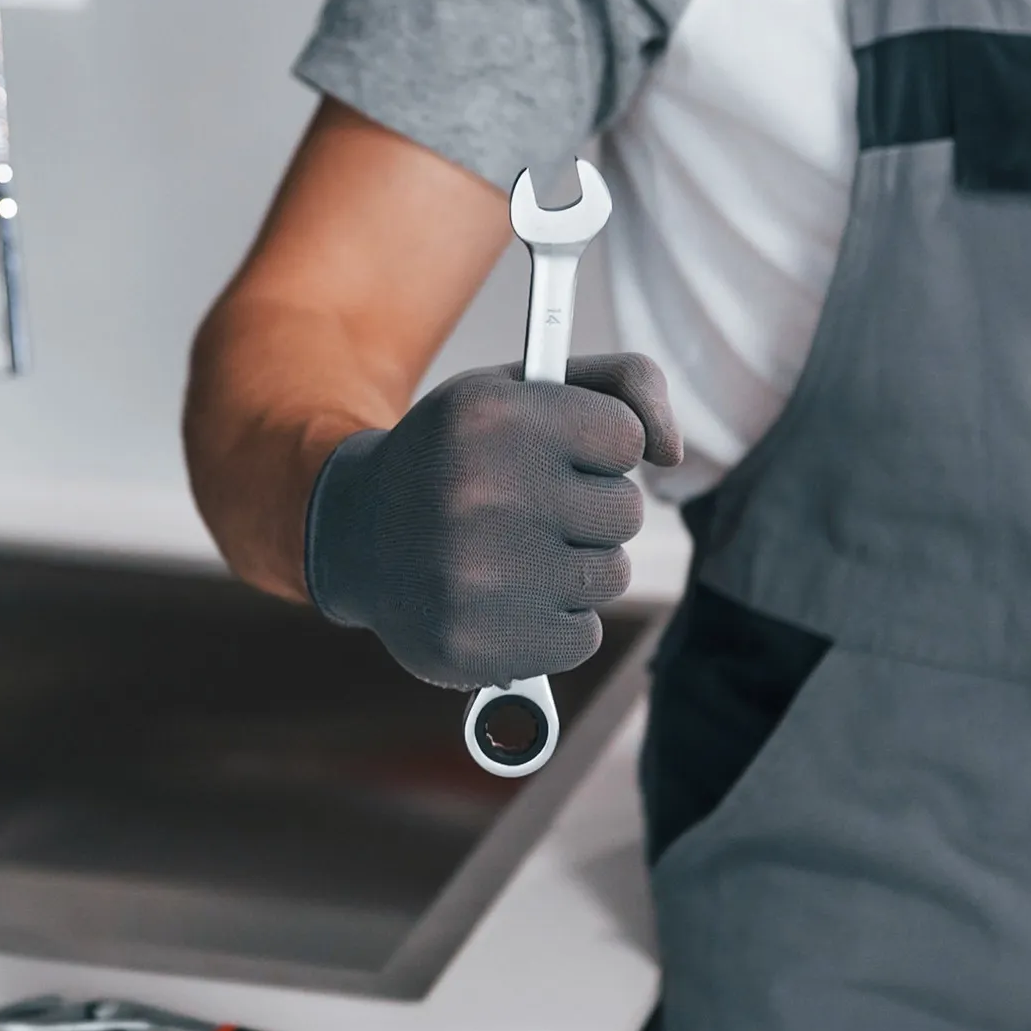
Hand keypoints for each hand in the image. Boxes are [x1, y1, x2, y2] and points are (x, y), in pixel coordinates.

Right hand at [303, 353, 682, 688]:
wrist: (357, 534)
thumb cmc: (458, 456)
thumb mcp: (521, 389)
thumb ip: (621, 386)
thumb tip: (673, 453)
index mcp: (489, 416)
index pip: (626, 436)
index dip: (598, 446)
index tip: (556, 451)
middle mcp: (480, 493)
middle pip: (624, 509)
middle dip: (589, 509)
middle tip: (527, 506)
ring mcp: (477, 576)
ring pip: (610, 576)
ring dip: (576, 568)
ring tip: (511, 553)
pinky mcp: (481, 645)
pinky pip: (583, 637)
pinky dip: (555, 624)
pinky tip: (503, 599)